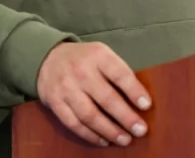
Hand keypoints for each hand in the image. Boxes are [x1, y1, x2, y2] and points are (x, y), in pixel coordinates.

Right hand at [36, 42, 151, 147]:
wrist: (48, 57)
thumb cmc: (84, 59)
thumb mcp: (101, 54)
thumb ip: (117, 71)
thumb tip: (139, 100)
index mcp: (97, 55)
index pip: (120, 74)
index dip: (134, 91)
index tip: (146, 105)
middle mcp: (81, 71)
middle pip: (106, 98)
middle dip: (126, 117)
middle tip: (140, 130)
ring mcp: (66, 87)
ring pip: (90, 115)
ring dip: (109, 130)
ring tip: (124, 139)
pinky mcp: (55, 102)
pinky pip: (74, 123)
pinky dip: (90, 135)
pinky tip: (103, 140)